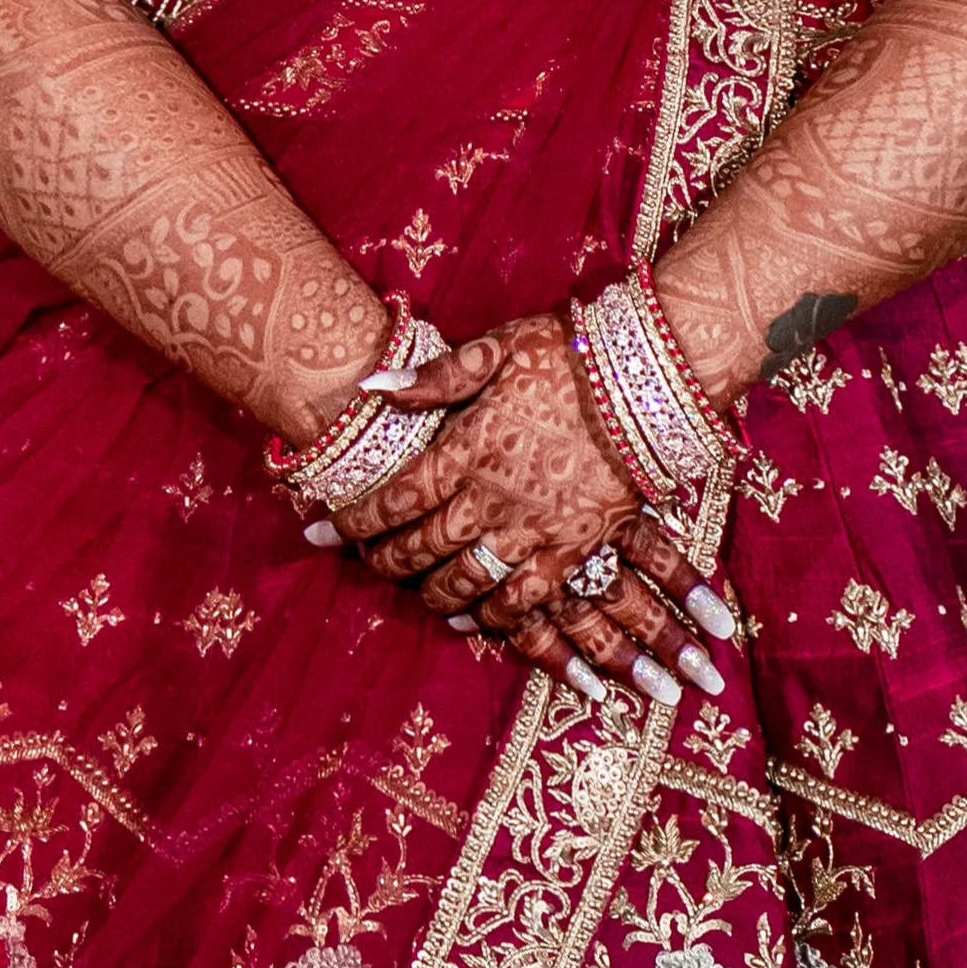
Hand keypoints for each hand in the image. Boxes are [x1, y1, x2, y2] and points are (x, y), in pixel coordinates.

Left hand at [323, 316, 733, 710]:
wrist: (648, 387)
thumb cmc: (567, 357)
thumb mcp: (497, 350)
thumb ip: (435, 378)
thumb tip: (373, 388)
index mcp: (468, 445)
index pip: (397, 494)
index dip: (353, 516)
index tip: (318, 526)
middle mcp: (492, 496)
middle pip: (421, 545)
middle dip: (381, 558)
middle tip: (357, 560)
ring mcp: (532, 529)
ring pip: (465, 580)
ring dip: (429, 592)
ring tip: (408, 590)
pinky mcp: (571, 550)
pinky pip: (523, 599)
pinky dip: (491, 616)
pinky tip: (470, 618)